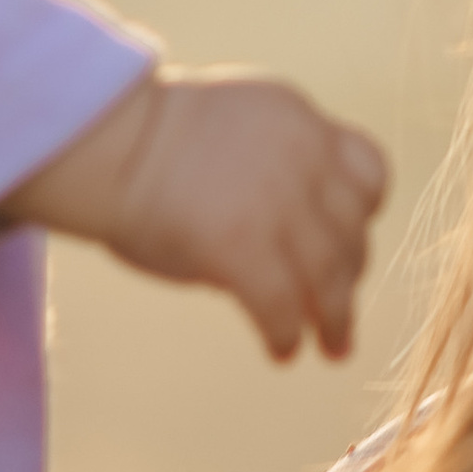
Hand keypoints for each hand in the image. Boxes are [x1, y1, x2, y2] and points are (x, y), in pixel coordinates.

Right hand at [17, 70, 389, 360]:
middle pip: (351, 232)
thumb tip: (297, 233)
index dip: (363, 212)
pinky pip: (283, 306)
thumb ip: (279, 166)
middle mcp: (302, 158)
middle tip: (339, 311)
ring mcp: (276, 203)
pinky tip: (281, 350)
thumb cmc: (148, 139)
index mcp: (300, 121)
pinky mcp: (243, 247)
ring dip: (335, 320)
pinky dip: (287, 334)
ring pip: (331, 276)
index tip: (347, 237)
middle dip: (349, 276)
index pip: (368, 170)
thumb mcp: (238, 126)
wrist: (103, 141)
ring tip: (332, 347)